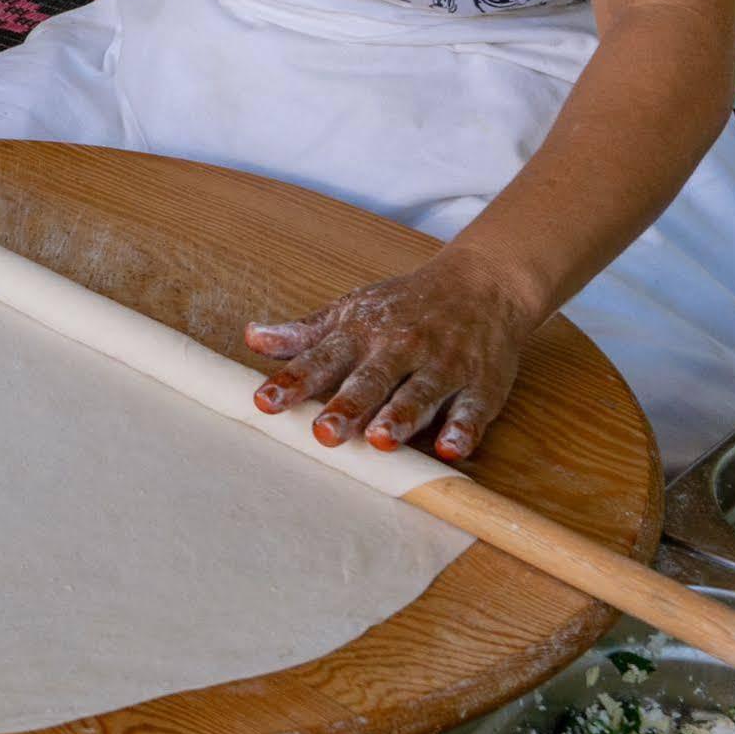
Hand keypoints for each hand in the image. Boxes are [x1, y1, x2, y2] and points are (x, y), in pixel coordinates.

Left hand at [240, 255, 553, 461]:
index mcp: (362, 333)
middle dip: (347, 405)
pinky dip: (462, 429)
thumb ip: (304, 333)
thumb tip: (251, 338)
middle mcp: (400, 349)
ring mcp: (442, 366)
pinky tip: (449, 450)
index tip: (265, 402)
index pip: (322, 358)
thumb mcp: (351, 312)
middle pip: (371, 380)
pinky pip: (472, 410)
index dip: (293, 381)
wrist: (482, 284)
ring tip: (381, 440)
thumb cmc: (405, 306)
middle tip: (324, 433)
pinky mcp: (480, 385)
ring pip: (420, 393)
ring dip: (400, 416)